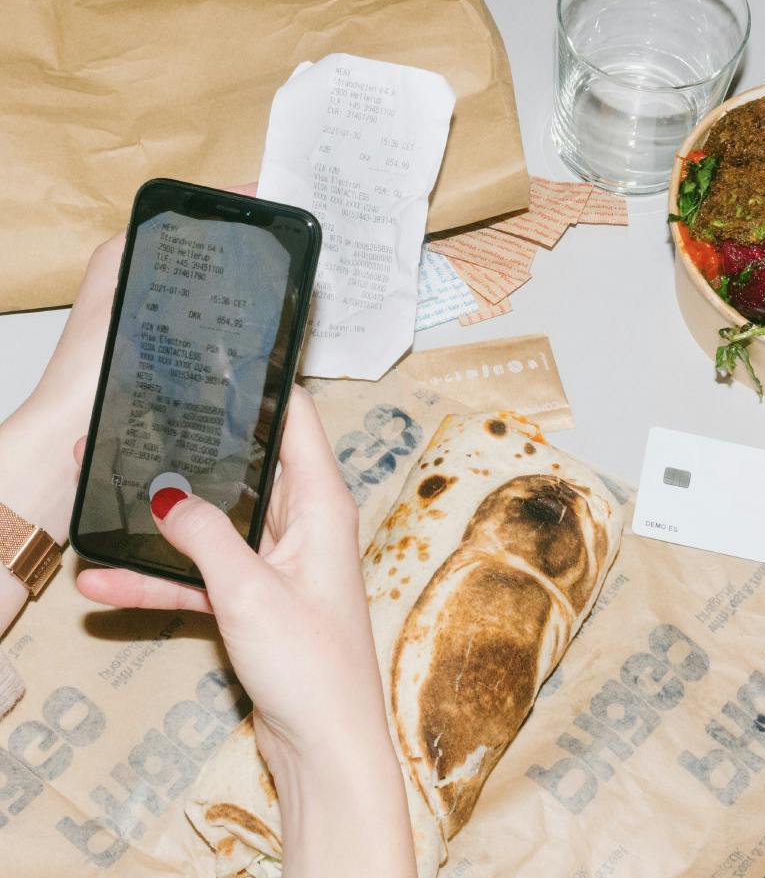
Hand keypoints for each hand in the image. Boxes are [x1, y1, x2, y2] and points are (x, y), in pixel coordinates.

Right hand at [77, 388, 414, 877]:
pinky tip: (102, 579)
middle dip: (195, 446)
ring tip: (105, 483)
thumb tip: (167, 495)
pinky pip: (203, 573)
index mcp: (321, 502)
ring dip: (164, 514)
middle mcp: (304, 521)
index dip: (263, 386)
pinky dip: (161, 576)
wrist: (325, 745)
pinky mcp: (255, 596)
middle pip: (247, 465)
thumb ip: (206, 536)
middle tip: (143, 416)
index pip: (295, 420)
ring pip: (216, 521)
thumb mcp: (249, 591)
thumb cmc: (310, 662)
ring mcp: (277, 560)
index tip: (222, 357)